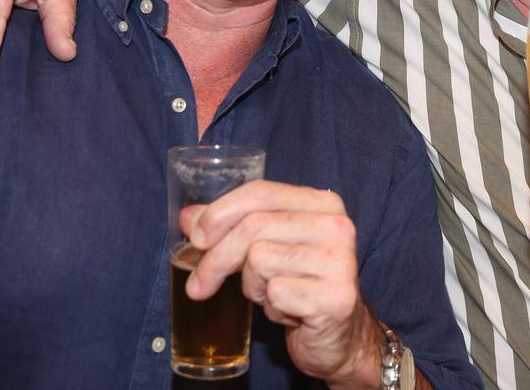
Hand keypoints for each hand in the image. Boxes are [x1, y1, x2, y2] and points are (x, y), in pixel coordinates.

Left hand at [180, 181, 382, 388]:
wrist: (341, 335)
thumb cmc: (301, 284)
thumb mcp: (269, 247)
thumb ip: (232, 227)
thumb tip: (189, 218)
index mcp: (324, 203)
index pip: (261, 192)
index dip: (220, 212)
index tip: (195, 238)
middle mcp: (337, 225)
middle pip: (254, 226)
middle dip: (217, 257)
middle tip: (199, 285)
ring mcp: (340, 261)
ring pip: (259, 260)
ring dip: (253, 286)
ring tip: (274, 294)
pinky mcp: (335, 297)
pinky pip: (275, 294)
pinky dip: (271, 308)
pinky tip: (290, 311)